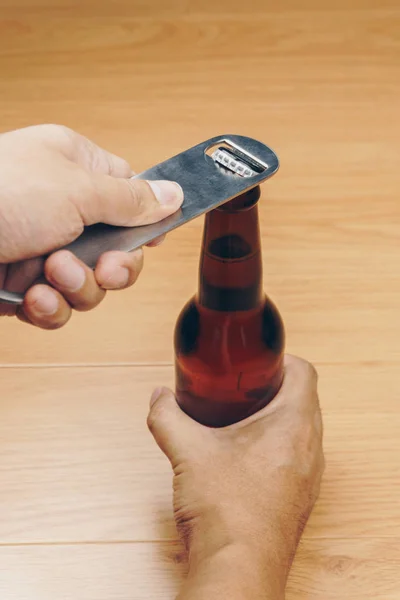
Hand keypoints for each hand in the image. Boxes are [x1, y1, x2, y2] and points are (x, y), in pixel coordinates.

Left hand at [0, 124, 182, 328]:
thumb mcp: (77, 189)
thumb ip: (132, 199)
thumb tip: (176, 193)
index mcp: (76, 169)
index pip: (129, 195)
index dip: (145, 223)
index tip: (150, 241)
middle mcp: (61, 209)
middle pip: (117, 250)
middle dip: (114, 268)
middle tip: (105, 269)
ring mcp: (41, 247)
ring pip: (90, 285)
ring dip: (78, 287)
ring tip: (52, 273)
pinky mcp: (22, 283)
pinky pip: (57, 306)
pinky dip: (49, 307)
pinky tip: (32, 296)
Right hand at [148, 355, 323, 599]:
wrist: (237, 570)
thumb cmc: (224, 508)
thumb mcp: (188, 452)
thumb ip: (168, 416)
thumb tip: (159, 397)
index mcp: (294, 424)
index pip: (304, 372)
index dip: (282, 360)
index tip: (257, 363)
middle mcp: (311, 449)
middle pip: (304, 400)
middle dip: (274, 389)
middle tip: (241, 388)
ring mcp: (310, 477)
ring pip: (302, 431)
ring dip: (277, 420)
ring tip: (241, 421)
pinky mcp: (301, 499)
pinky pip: (297, 459)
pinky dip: (277, 448)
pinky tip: (245, 459)